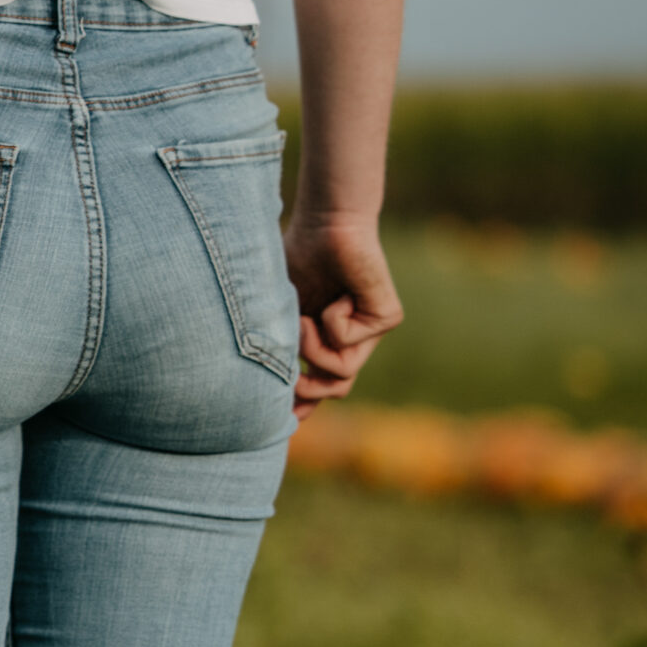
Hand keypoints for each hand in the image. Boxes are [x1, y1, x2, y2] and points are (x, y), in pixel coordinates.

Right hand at [285, 215, 401, 419]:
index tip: (288, 422)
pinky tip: (336, 295)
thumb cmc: (298, 259)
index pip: (321, 382)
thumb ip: (278, 344)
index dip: (305, 404)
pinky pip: (350, 339)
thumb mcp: (279, 311)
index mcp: (328, 338)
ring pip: (342, 370)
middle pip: (336, 388)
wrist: (326, 224)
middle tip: (291, 377)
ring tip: (303, 319)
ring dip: (312, 348)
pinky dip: (332, 320)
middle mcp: (353, 339)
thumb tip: (259, 383)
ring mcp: (372, 330)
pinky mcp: (387, 318)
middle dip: (307, 389)